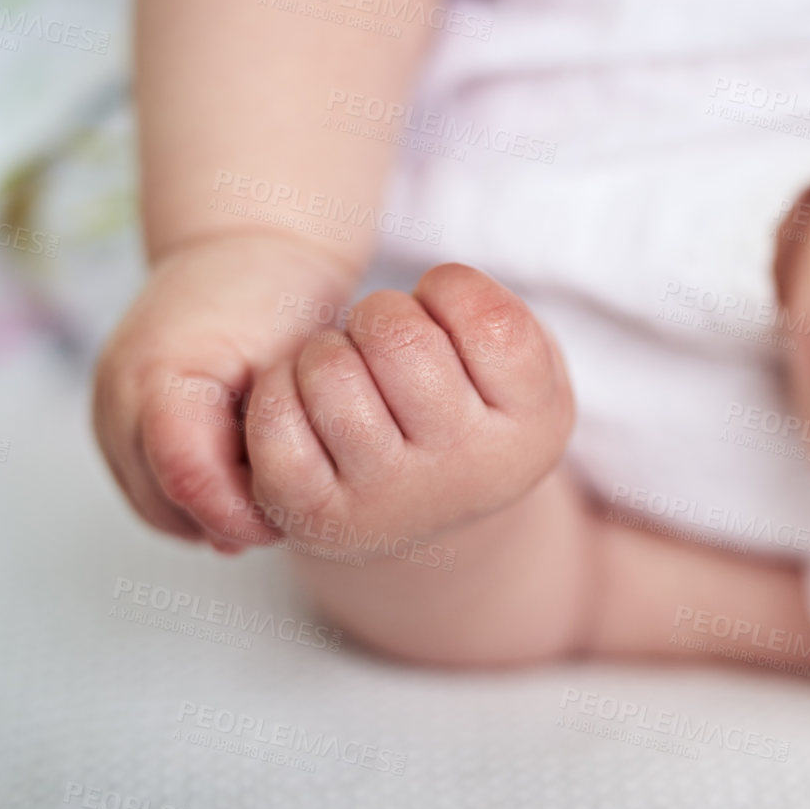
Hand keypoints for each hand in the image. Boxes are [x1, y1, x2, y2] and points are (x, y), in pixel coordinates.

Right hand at [92, 231, 358, 552]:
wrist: (245, 246)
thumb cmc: (276, 295)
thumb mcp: (287, 362)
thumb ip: (273, 434)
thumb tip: (257, 518)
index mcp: (158, 374)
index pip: (190, 480)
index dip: (243, 511)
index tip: (291, 517)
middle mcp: (116, 396)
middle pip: (165, 505)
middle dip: (228, 520)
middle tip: (287, 516)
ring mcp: (107, 411)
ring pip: (154, 508)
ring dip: (209, 516)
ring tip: (267, 502)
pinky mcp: (115, 422)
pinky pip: (150, 489)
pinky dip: (194, 499)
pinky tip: (243, 490)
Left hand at [238, 263, 575, 555]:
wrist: (430, 502)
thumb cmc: (471, 404)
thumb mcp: (518, 364)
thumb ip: (492, 319)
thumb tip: (397, 323)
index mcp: (533, 424)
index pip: (490, 320)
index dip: (450, 290)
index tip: (444, 315)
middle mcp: (468, 469)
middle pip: (398, 337)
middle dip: (381, 314)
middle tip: (387, 341)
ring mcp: (389, 499)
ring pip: (330, 371)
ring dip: (327, 350)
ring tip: (349, 372)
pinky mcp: (317, 518)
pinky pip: (275, 423)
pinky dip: (279, 390)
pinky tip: (306, 402)